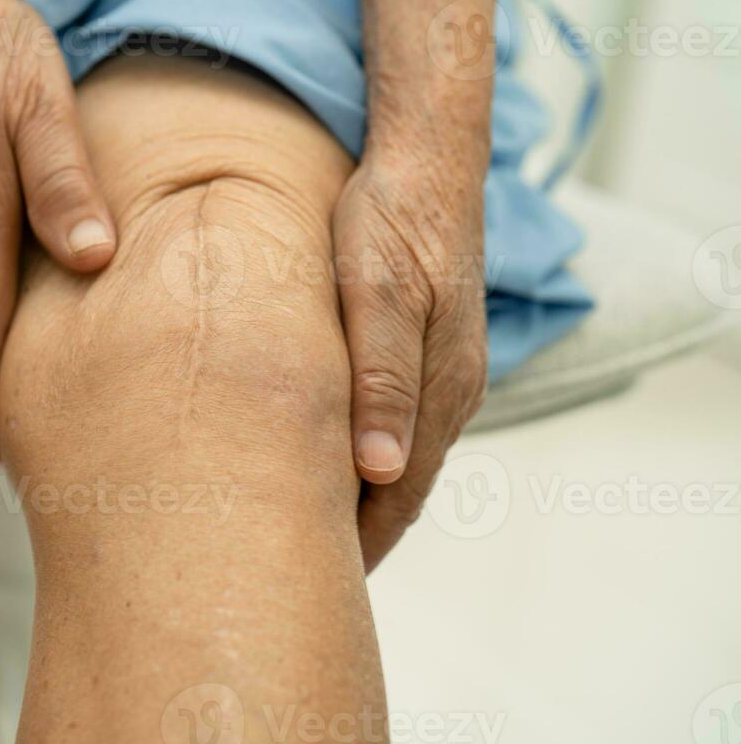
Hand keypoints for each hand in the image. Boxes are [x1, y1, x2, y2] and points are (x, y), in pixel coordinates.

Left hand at [333, 142, 489, 570]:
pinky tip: (324, 459)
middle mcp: (448, 388)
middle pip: (400, 486)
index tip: (315, 586)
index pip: (400, 496)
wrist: (424, 157)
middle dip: (355, 534)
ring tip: (302, 533)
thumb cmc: (391, 218)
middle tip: (294, 575)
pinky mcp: (422, 346)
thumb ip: (381, 378)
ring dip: (357, 496)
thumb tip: (380, 472)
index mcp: (440, 387)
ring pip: (396, 454)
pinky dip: (361, 452)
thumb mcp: (381, 292)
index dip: (359, 545)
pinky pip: (392, 418)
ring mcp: (439, 368)